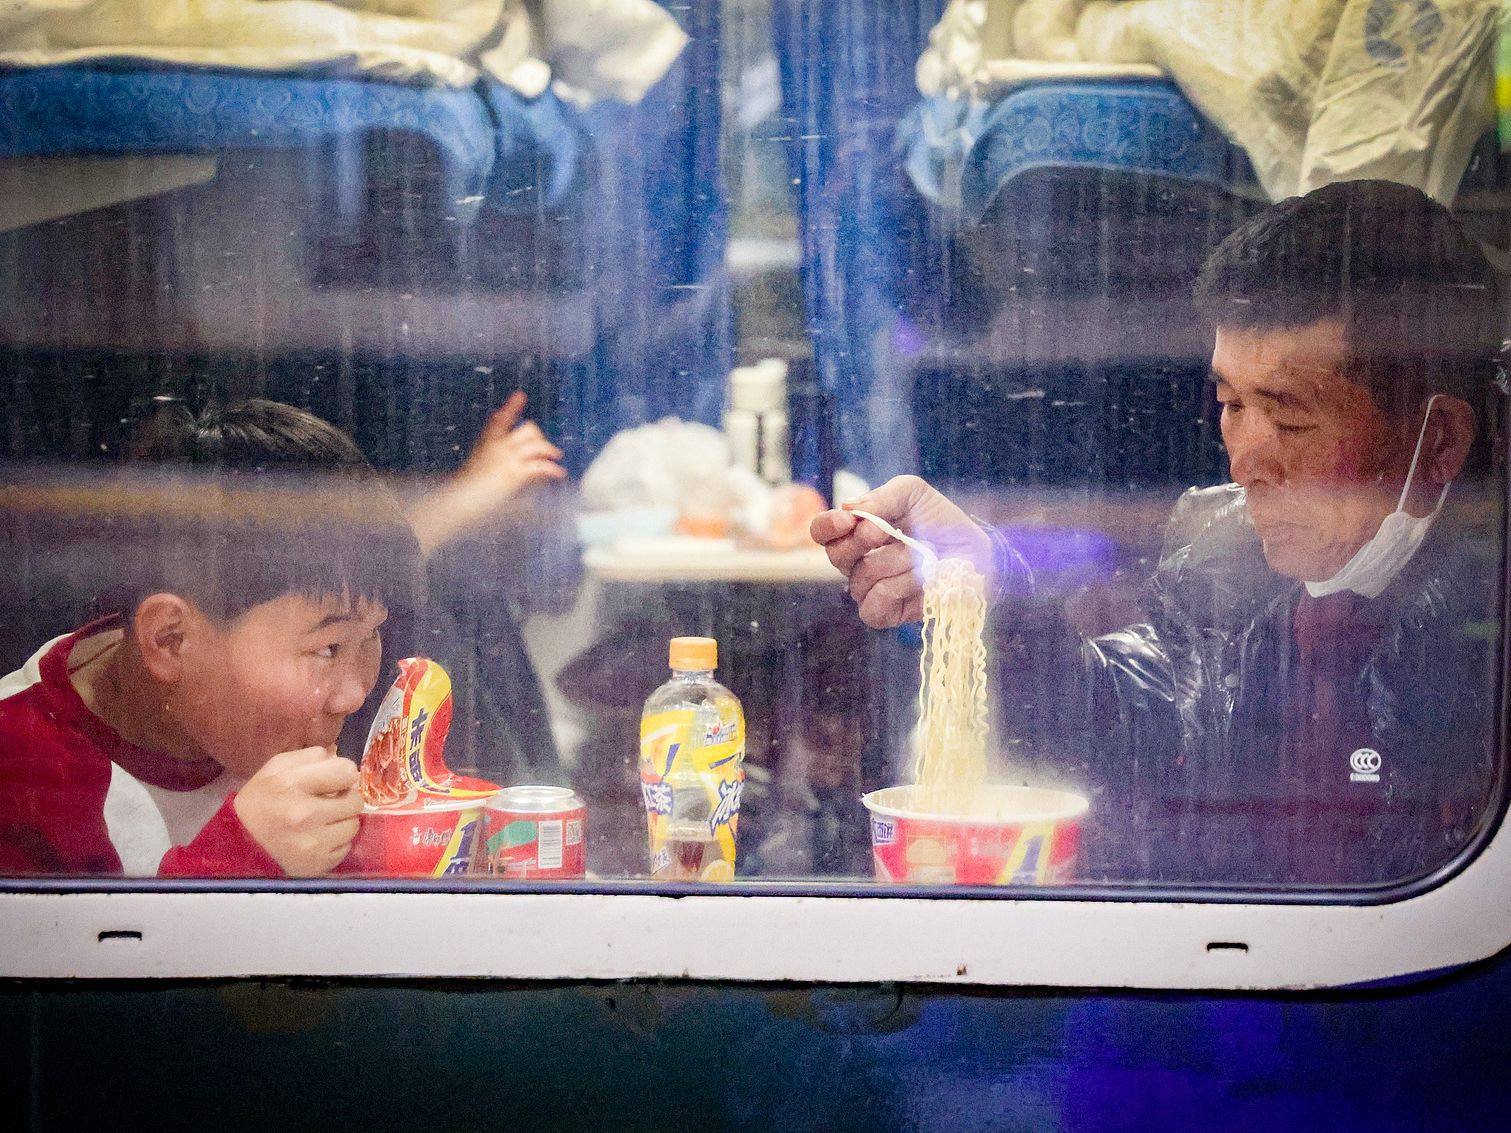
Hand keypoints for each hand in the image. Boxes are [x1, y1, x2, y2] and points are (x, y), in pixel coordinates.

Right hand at [233, 747, 362, 876]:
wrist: (238, 847)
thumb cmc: (260, 802)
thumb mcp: (275, 769)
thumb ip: (311, 757)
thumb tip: (340, 758)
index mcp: (291, 784)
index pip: (346, 770)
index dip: (342, 774)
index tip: (333, 781)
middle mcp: (303, 813)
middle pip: (355, 799)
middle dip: (344, 799)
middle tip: (327, 803)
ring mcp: (312, 842)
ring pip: (353, 824)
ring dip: (341, 822)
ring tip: (321, 823)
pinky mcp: (318, 863)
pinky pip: (346, 847)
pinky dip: (335, 843)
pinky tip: (316, 840)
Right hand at [410, 391, 566, 553]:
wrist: (463, 500)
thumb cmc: (468, 489)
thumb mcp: (478, 467)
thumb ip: (494, 457)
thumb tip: (507, 456)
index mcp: (488, 443)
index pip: (500, 420)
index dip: (512, 406)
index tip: (521, 395)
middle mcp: (499, 447)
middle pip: (528, 429)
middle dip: (539, 437)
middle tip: (545, 448)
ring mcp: (508, 458)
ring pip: (537, 445)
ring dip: (549, 450)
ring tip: (556, 457)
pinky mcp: (516, 472)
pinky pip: (540, 466)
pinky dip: (551, 469)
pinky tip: (558, 473)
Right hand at [810, 475, 992, 627]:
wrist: (976, 552)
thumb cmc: (941, 522)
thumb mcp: (913, 494)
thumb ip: (880, 497)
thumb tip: (849, 510)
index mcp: (857, 532)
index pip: (823, 532)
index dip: (828, 526)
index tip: (848, 520)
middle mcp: (858, 562)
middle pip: (836, 556)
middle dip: (862, 541)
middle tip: (887, 533)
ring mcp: (871, 589)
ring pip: (861, 579)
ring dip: (896, 562)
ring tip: (923, 555)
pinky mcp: (887, 614)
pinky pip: (874, 606)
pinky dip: (899, 589)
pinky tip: (920, 580)